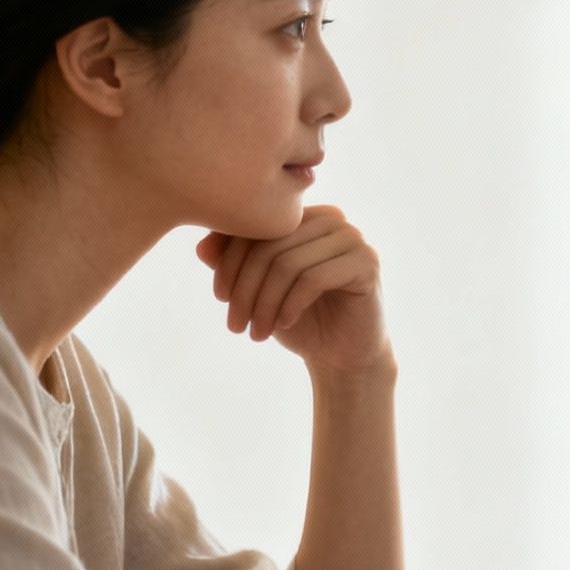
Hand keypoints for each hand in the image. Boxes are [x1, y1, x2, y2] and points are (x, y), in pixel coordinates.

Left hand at [195, 206, 392, 374]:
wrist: (342, 354)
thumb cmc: (299, 318)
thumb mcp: (258, 290)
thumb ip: (232, 264)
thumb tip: (202, 245)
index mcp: (303, 215)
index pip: (255, 226)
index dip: (229, 262)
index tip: (221, 299)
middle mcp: (331, 218)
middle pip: (270, 245)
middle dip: (245, 289)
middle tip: (235, 325)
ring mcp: (353, 239)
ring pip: (289, 263)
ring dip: (265, 303)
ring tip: (257, 332)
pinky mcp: (367, 264)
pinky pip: (314, 278)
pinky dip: (290, 305)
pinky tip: (284, 324)